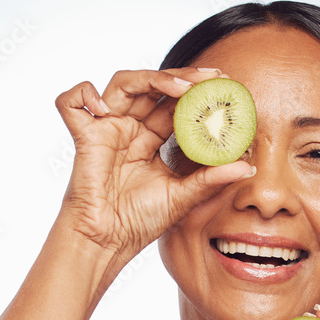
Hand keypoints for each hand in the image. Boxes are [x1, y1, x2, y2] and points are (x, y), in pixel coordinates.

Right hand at [54, 67, 254, 258]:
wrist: (108, 242)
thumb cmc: (139, 222)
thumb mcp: (183, 198)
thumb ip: (211, 179)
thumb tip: (247, 166)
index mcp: (149, 138)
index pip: (174, 105)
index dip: (197, 93)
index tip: (225, 87)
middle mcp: (128, 128)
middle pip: (153, 86)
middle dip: (183, 77)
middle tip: (212, 79)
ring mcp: (106, 129)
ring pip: (122, 84)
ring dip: (152, 78)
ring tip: (181, 88)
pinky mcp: (84, 137)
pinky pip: (71, 103)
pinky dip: (82, 95)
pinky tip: (104, 108)